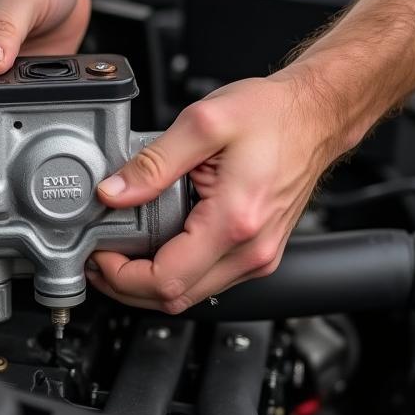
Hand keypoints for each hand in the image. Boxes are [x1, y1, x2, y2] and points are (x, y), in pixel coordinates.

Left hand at [88, 72, 343, 312]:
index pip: (165, 280)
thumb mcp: (203, 123)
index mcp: (234, 222)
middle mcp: (251, 250)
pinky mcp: (258, 252)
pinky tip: (155, 248)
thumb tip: (113, 193)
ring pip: (190, 295)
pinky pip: (207, 279)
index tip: (99, 255)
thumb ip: (152, 162)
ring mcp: (258, 255)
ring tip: (121, 252)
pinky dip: (174, 272)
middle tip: (99, 258)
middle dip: (126, 286)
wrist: (316, 114)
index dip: (120, 277)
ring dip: (149, 283)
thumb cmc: (272, 115)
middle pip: (174, 300)